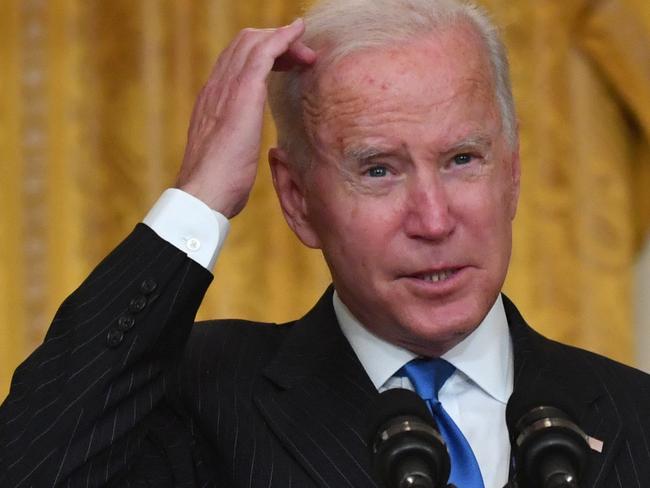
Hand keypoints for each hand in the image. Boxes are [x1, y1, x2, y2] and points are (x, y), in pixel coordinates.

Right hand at [175, 18, 315, 217]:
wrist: (204, 192)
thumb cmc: (218, 185)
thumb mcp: (226, 155)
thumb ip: (232, 142)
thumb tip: (240, 148)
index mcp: (212, 101)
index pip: (234, 62)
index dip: (262, 56)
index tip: (285, 65)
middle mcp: (216, 87)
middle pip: (243, 44)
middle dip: (276, 44)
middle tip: (301, 59)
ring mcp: (226, 87)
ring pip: (253, 42)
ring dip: (284, 40)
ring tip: (305, 54)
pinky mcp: (243, 92)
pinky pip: (264, 51)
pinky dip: (283, 37)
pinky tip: (298, 33)